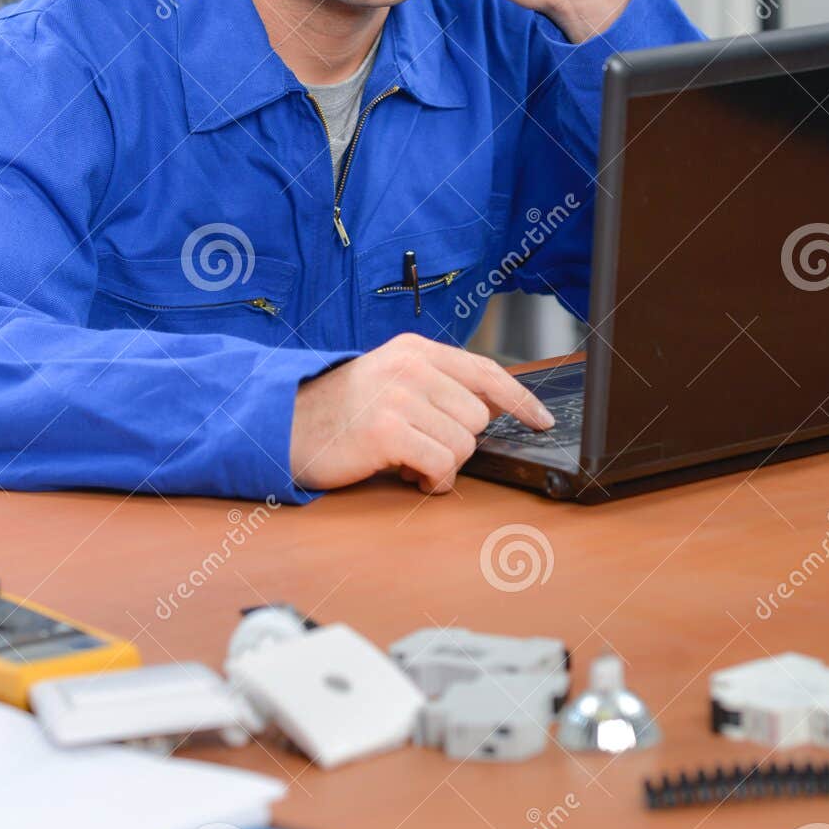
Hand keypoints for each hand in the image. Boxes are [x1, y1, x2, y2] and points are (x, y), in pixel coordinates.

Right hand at [289, 333, 553, 493]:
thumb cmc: (342, 411)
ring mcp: (398, 396)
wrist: (286, 426)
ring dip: (443, 464)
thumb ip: (439, 386)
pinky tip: (407, 472)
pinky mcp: (387, 431)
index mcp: (415, 350)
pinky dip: (432, 478)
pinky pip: (442, 465)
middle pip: (479, 417)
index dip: (520, 399)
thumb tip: (496, 408)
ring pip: (464, 444)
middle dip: (457, 441)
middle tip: (421, 445)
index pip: (485, 371)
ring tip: (408, 458)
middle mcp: (410, 366)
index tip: (542, 420)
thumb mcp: (393, 380)